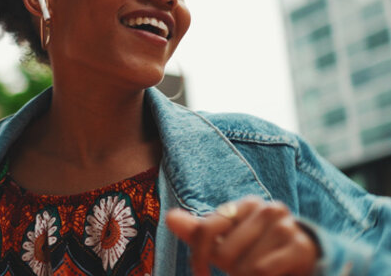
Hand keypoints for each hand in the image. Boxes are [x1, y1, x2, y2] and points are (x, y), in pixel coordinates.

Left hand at [165, 196, 319, 275]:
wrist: (304, 260)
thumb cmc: (257, 250)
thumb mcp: (226, 241)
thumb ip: (199, 232)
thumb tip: (169, 218)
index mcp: (245, 205)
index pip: (207, 229)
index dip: (199, 256)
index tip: (201, 273)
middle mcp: (267, 209)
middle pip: (225, 252)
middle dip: (229, 269)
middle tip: (241, 269)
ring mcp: (286, 226)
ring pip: (245, 265)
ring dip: (246, 275)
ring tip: (257, 271)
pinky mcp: (301, 246)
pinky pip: (263, 271)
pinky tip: (272, 275)